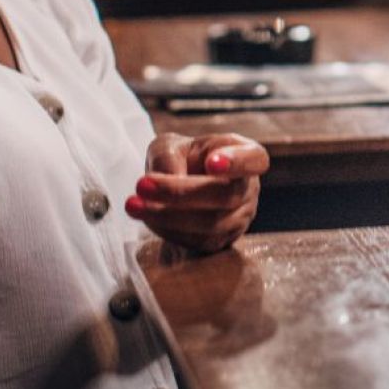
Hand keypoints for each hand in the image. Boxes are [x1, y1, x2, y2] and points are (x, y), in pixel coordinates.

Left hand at [127, 132, 268, 253]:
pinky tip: (146, 216)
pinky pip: (198, 241)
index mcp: (245, 154)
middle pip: (226, 195)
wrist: (174, 185)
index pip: (254, 159)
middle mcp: (248, 188)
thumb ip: (168, 159)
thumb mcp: (169, 146)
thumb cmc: (178, 158)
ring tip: (133, 204)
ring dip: (167, 216)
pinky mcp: (221, 241)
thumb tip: (168, 182)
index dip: (237, 162)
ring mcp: (239, 218)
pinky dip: (168, 230)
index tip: (212, 163)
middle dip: (180, 193)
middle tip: (142, 185)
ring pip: (211, 224)